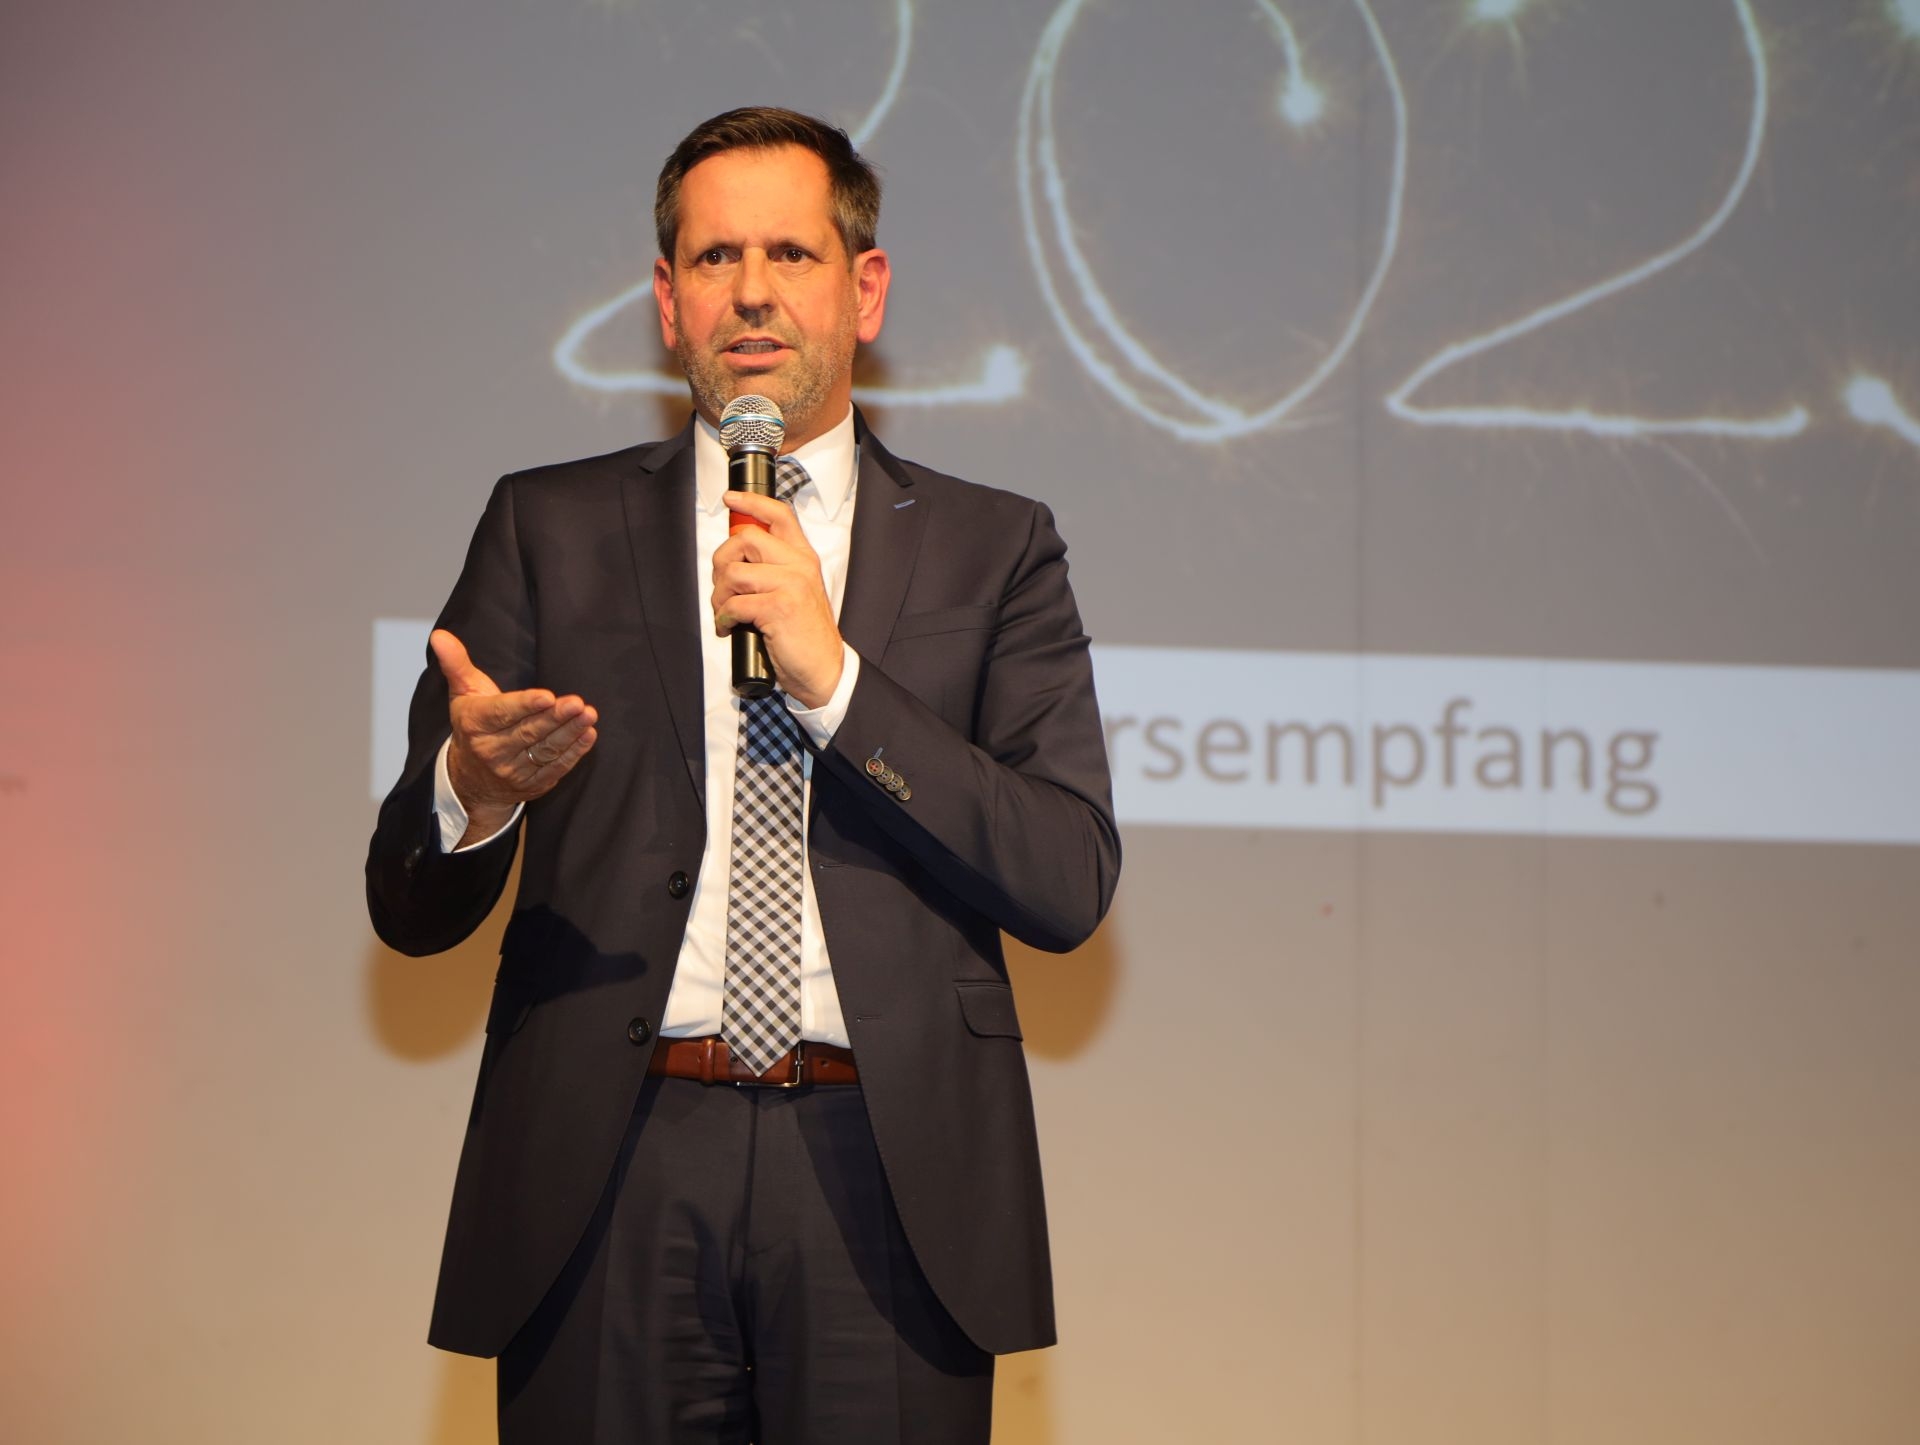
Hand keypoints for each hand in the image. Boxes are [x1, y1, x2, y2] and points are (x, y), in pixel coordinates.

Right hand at [431, 629, 597, 839]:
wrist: (470, 780)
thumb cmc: (472, 725)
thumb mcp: (462, 693)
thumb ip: (456, 663)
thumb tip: (440, 635)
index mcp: (474, 724)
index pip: (501, 714)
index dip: (525, 706)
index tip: (547, 696)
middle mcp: (491, 750)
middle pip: (528, 732)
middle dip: (555, 718)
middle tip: (578, 703)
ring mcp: (512, 771)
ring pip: (545, 750)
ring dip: (570, 733)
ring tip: (588, 715)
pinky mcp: (532, 784)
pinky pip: (555, 768)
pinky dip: (574, 753)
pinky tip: (588, 735)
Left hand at [714, 492, 843, 707]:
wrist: (824, 668)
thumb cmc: (804, 634)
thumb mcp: (796, 591)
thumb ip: (775, 569)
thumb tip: (736, 558)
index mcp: (804, 558)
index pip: (779, 515)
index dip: (751, 502)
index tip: (730, 499)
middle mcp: (800, 565)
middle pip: (745, 539)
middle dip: (721, 562)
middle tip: (722, 587)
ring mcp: (791, 585)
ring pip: (734, 572)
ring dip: (719, 595)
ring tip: (725, 612)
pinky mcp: (779, 607)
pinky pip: (735, 603)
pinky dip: (724, 618)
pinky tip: (730, 628)